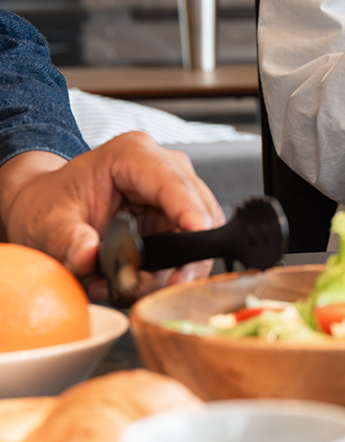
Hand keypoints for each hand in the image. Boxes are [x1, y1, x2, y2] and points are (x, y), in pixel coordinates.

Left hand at [0, 132, 224, 299]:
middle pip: (200, 211)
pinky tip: (142, 280)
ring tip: (140, 285)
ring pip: (203, 235)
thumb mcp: (47, 222)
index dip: (190, 211)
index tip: (199, 236)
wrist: (44, 209)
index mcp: (132, 156)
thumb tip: (89, 256)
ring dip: (178, 267)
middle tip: (171, 283)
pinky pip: (191, 249)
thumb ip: (67, 240)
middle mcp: (162, 170)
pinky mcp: (176, 220)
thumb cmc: (48, 204)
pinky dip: (171, 272)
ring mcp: (174, 196)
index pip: (174, 182)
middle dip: (188, 253)